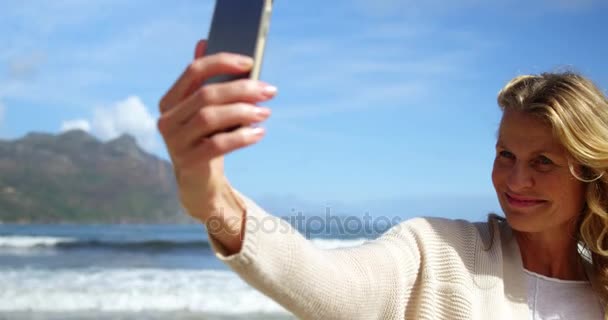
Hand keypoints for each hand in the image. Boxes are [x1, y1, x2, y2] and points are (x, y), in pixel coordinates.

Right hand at [157, 40, 275, 245]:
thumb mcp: (205, 110)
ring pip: (210, 118)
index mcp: (169, 100)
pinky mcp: (187, 163)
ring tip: (265, 112)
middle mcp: (166, 119)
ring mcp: (174, 142)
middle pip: (206, 95)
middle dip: (242, 89)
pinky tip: (259, 134)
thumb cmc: (205, 138)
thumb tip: (203, 42)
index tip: (250, 62)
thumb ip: (205, 81)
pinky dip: (241, 137)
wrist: (198, 182)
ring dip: (242, 112)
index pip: (194, 71)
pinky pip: (217, 145)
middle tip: (270, 91)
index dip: (222, 62)